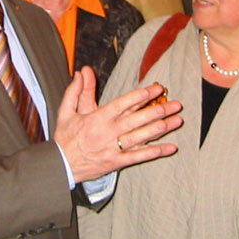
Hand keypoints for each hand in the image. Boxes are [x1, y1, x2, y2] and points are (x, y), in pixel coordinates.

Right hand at [54, 66, 182, 182]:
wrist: (60, 167)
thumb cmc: (64, 138)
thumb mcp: (66, 112)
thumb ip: (76, 91)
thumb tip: (83, 71)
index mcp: (97, 119)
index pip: (122, 104)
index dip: (140, 96)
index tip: (156, 89)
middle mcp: (108, 133)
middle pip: (137, 120)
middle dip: (158, 111)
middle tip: (176, 104)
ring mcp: (114, 149)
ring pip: (142, 137)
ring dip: (162, 129)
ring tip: (178, 120)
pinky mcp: (117, 162)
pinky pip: (139, 157)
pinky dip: (156, 152)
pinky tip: (171, 147)